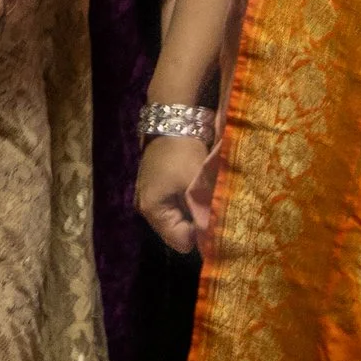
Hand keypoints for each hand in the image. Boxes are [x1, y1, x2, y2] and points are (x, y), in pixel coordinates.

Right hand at [137, 128, 221, 255]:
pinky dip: (188, 200)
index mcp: (152, 210)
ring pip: (179, 217)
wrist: (173, 118)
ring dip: (193, 211)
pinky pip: (176, 204)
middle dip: (196, 223)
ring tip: (207, 197)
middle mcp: (147, 207)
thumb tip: (211, 239)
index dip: (199, 235)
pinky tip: (198, 188)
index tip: (214, 221)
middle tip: (214, 210)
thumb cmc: (182, 153)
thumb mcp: (194, 184)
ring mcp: (150, 195)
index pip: (180, 242)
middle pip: (178, 231)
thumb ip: (202, 214)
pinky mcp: (158, 185)